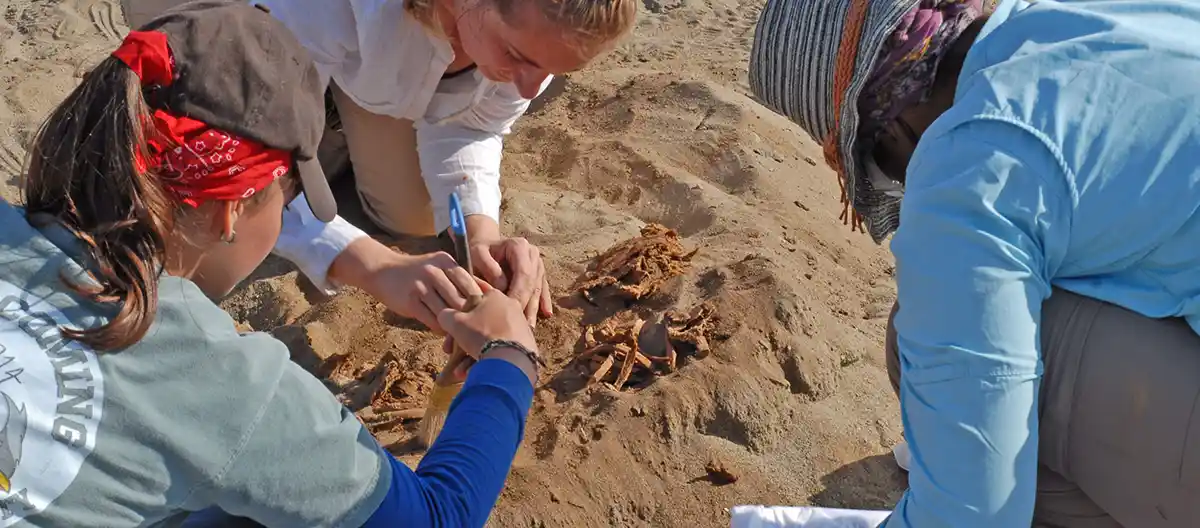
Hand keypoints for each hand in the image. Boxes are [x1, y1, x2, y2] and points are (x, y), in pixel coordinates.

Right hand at [329, 238, 483, 332]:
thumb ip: (458, 279)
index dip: (481, 302)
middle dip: (470, 317)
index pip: (471, 284)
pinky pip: (433, 321)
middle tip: (476, 330)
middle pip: (461, 300)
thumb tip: (486, 297)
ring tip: (462, 335)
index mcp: (446, 262)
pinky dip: (441, 329)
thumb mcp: (438, 267)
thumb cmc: (417, 272)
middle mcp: (435, 272)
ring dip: (456, 326)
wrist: (383, 270)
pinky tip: (444, 332)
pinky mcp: (411, 301)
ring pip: (448, 313)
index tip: (486, 316)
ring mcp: (422, 286)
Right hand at [438, 289, 538, 383]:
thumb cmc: (482, 334)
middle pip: (480, 325)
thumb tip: (445, 316)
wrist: (512, 359)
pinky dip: (490, 360)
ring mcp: (520, 325)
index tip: (449, 340)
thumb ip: (446, 316)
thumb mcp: (455, 323)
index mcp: (495, 295)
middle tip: (453, 356)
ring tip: (462, 371)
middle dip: (464, 343)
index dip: (456, 323)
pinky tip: (479, 372)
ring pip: (490, 339)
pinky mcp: (526, 343)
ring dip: (473, 355)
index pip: (470, 305)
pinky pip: (503, 349)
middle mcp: (511, 307)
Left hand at [466, 216, 552, 326]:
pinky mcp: (538, 272)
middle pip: (532, 282)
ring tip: (529, 327)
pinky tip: (547, 314)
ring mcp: (537, 263)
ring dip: (534, 307)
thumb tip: (502, 287)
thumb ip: (488, 268)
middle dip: (527, 304)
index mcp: (519, 246)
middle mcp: (532, 253)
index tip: (512, 310)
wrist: (485, 245)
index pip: (523, 273)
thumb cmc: (478, 251)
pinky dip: (543, 301)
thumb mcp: (477, 254)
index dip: (519, 292)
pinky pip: (542, 288)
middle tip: (521, 324)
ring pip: (538, 287)